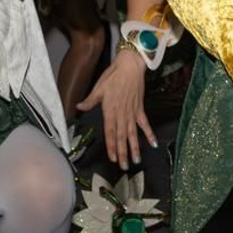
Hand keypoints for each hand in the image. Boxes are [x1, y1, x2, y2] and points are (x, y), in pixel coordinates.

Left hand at [78, 49, 155, 169]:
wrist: (130, 66)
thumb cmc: (113, 76)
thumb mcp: (98, 88)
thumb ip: (90, 100)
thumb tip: (78, 108)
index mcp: (110, 110)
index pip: (110, 132)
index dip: (112, 146)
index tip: (112, 158)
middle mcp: (122, 114)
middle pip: (122, 137)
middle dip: (123, 153)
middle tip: (125, 166)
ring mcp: (132, 112)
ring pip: (133, 133)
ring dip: (135, 147)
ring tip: (137, 160)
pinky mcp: (140, 108)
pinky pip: (145, 124)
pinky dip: (149, 133)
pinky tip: (153, 143)